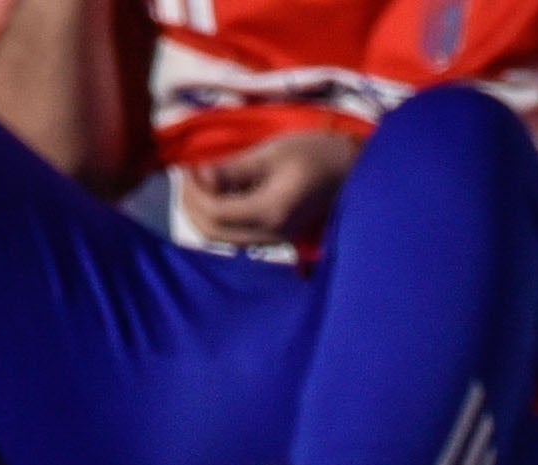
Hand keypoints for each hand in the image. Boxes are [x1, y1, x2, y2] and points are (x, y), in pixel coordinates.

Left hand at [175, 124, 362, 247]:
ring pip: (222, 238)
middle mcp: (270, 234)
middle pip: (213, 233)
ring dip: (202, 213)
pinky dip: (219, 217)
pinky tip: (218, 193)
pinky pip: (236, 234)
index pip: (215, 214)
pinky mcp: (275, 235)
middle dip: (191, 206)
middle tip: (187, 176)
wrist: (351, 170)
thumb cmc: (314, 153)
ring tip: (197, 184)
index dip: (193, 192)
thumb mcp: (270, 153)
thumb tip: (200, 177)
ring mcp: (274, 239)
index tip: (187, 166)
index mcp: (269, 211)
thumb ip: (233, 169)